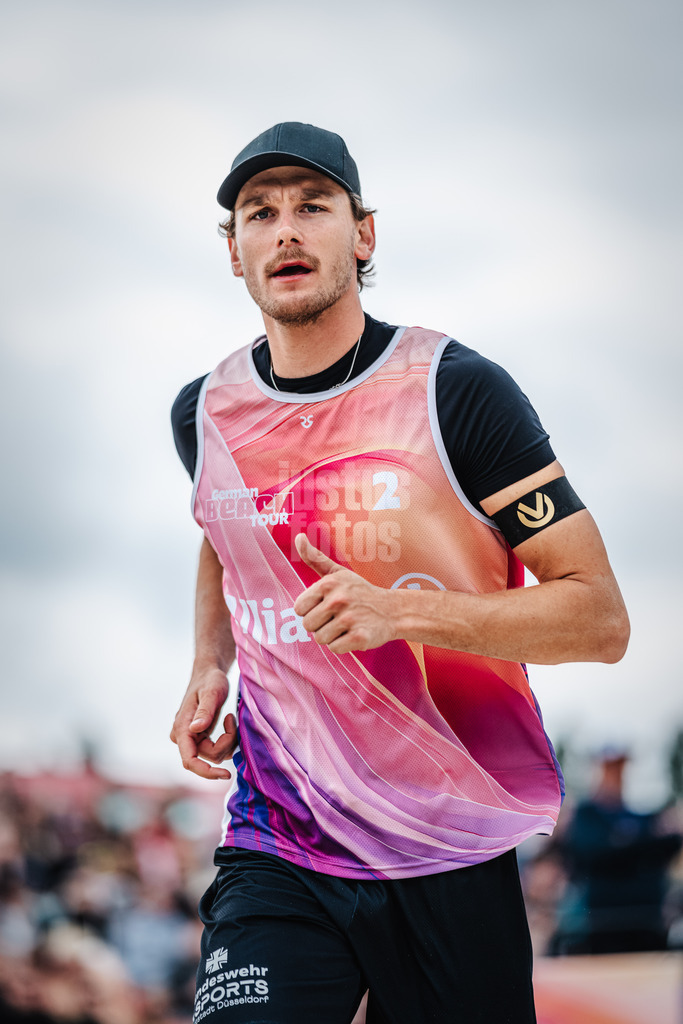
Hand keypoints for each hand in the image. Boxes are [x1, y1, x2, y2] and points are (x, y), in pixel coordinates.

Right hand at [170, 665, 236, 779]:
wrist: (209, 673)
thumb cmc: (210, 680)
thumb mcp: (212, 692)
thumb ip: (205, 711)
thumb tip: (195, 730)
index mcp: (182, 728)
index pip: (189, 761)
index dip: (206, 772)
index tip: (225, 774)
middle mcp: (183, 736)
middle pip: (207, 757)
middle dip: (225, 744)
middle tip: (232, 720)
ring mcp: (191, 738)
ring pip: (214, 755)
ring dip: (228, 741)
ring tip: (230, 718)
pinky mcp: (200, 738)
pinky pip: (216, 750)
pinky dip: (227, 740)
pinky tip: (229, 722)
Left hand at [293, 534, 396, 653]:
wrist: (392, 610)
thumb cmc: (359, 592)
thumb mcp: (338, 572)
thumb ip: (315, 558)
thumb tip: (298, 537)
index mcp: (328, 583)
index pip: (299, 608)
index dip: (311, 610)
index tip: (326, 606)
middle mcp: (338, 600)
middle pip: (308, 626)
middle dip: (320, 625)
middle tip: (338, 617)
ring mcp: (349, 619)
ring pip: (320, 639)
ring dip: (332, 636)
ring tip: (347, 625)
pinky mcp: (360, 637)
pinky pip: (335, 649)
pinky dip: (343, 645)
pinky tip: (354, 634)